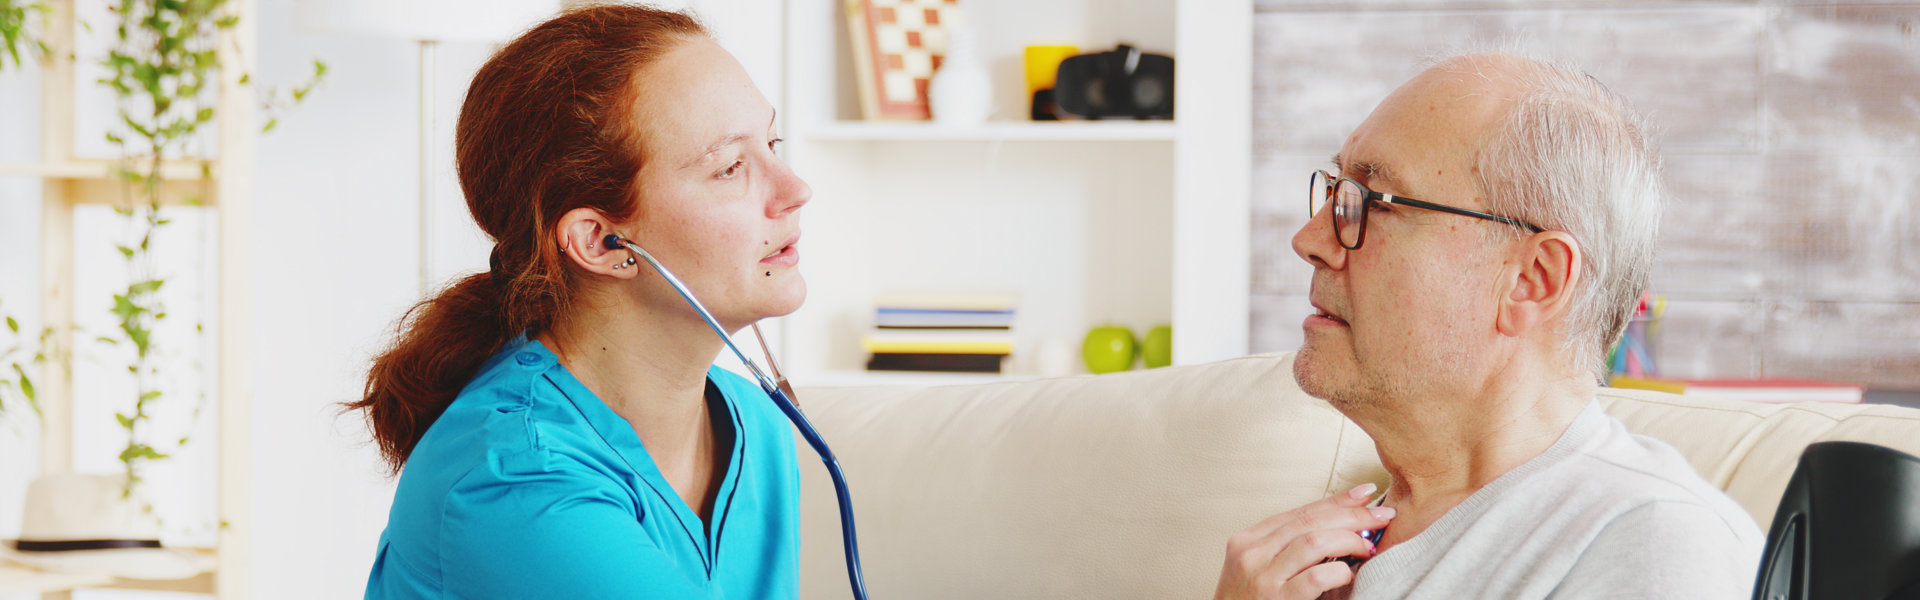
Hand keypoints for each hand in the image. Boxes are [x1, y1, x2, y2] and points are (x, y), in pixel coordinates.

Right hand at [1212, 483, 1394, 599]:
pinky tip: (1349, 572)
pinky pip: (1316, 577)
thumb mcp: (1257, 570)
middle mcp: (1252, 553)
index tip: (1365, 493)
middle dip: (1352, 515)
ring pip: (1314, 541)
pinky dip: (1339, 571)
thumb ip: (1284, 550)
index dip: (1336, 500)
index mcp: (1247, 541)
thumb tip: (1334, 529)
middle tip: (1381, 515)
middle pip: (1310, 521)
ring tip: (1368, 546)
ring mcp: (1262, 577)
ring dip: (1350, 540)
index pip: (1299, 512)